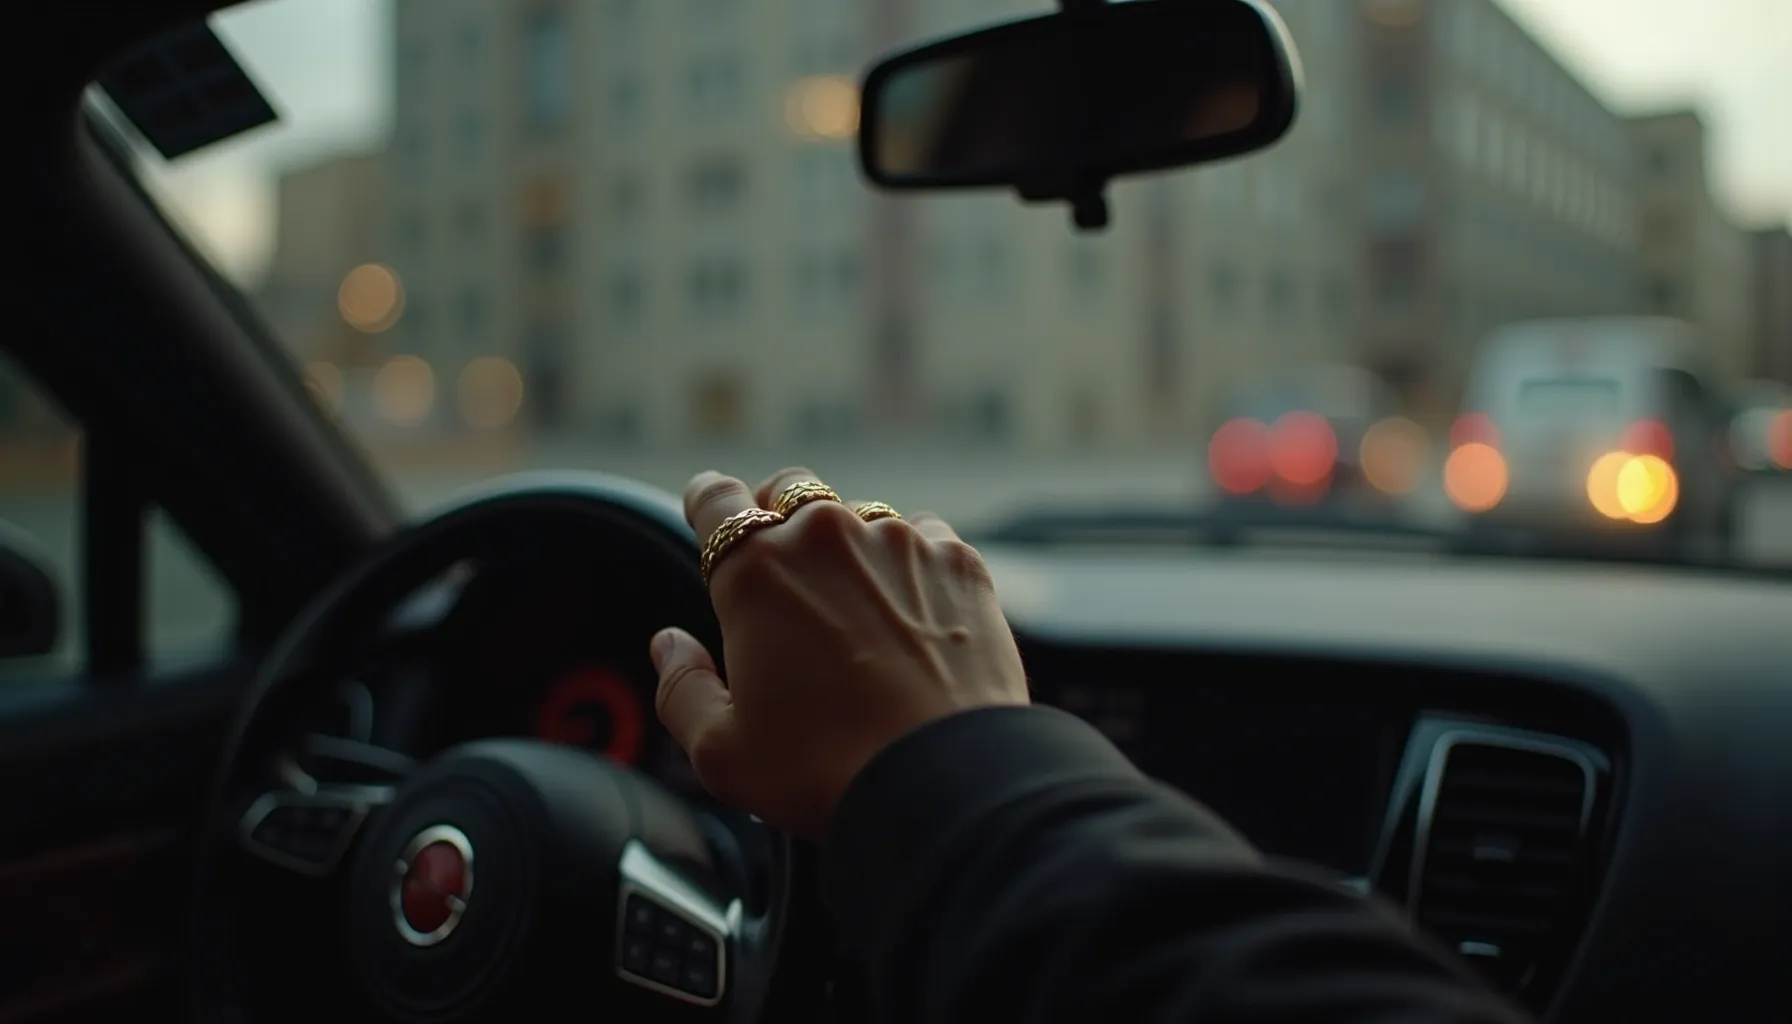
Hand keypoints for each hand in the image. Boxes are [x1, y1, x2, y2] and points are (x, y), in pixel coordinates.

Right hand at [650, 467, 1029, 838]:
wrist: (945, 780)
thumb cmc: (824, 770)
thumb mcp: (720, 750)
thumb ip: (680, 687)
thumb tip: (669, 643)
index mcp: (755, 571)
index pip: (715, 498)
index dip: (708, 503)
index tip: (709, 513)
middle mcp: (826, 536)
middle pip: (790, 490)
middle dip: (778, 517)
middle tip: (782, 569)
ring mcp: (899, 541)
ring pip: (861, 515)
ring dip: (849, 545)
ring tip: (856, 608)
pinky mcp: (958, 562)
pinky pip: (924, 539)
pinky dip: (910, 565)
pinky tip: (913, 616)